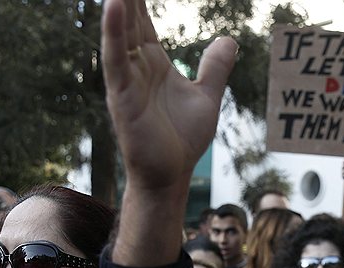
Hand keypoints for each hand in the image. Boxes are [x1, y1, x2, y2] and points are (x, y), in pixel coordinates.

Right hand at [102, 0, 236, 187]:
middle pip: (129, 17)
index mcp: (153, 62)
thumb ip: (215, 67)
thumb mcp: (207, 95)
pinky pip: (117, 60)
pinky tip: (115, 6)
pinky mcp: (122, 96)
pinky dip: (114, 33)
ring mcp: (127, 80)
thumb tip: (229, 38)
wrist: (172, 174)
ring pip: (120, 32)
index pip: (143, 19)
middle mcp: (136, 66)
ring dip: (118, 4)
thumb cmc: (182, 139)